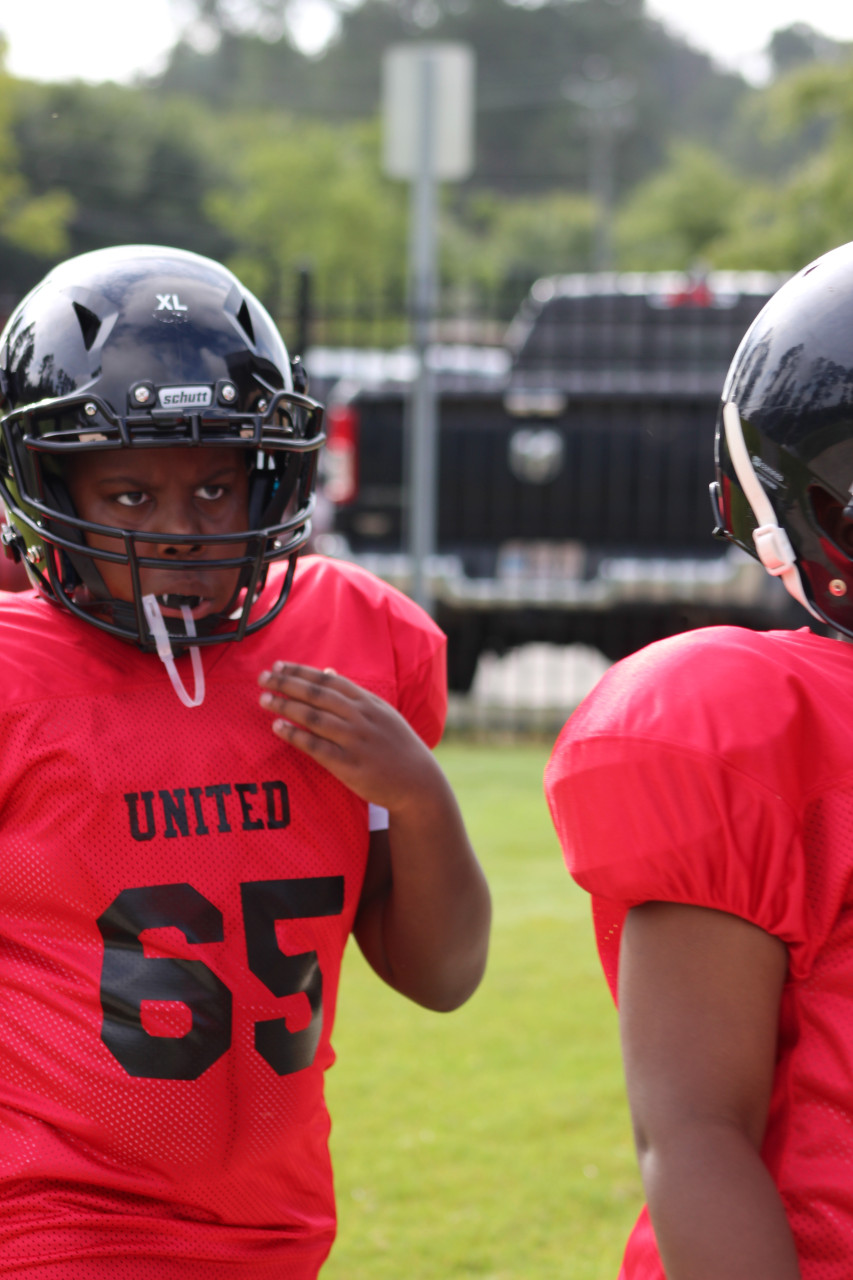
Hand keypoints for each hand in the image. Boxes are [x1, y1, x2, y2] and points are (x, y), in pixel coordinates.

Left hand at [258, 661, 440, 811]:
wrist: (418, 782)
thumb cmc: (397, 746)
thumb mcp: (382, 713)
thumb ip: (354, 694)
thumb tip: (328, 673)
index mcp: (368, 702)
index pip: (328, 681)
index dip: (301, 672)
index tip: (278, 665)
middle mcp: (361, 717)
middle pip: (317, 695)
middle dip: (287, 684)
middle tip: (263, 677)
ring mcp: (356, 741)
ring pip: (314, 718)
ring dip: (286, 706)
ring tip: (264, 700)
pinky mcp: (350, 765)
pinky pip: (317, 747)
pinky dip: (296, 736)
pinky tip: (277, 728)